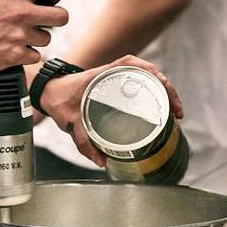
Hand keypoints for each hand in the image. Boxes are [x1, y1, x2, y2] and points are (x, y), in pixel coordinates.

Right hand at [0, 0, 66, 76]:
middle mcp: (20, 13)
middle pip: (62, 16)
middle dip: (55, 18)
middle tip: (46, 20)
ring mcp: (19, 36)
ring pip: (46, 38)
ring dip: (36, 38)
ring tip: (19, 35)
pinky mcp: (14, 55)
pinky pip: (35, 56)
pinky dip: (26, 54)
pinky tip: (13, 48)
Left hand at [36, 55, 183, 168]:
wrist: (49, 91)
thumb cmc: (59, 100)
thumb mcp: (70, 122)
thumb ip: (84, 142)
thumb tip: (102, 161)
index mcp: (103, 75)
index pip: (134, 64)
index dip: (154, 74)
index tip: (166, 88)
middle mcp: (112, 72)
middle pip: (148, 71)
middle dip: (167, 87)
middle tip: (177, 109)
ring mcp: (115, 77)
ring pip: (147, 76)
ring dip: (163, 89)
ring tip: (175, 110)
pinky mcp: (116, 84)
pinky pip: (140, 82)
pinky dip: (153, 91)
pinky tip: (161, 106)